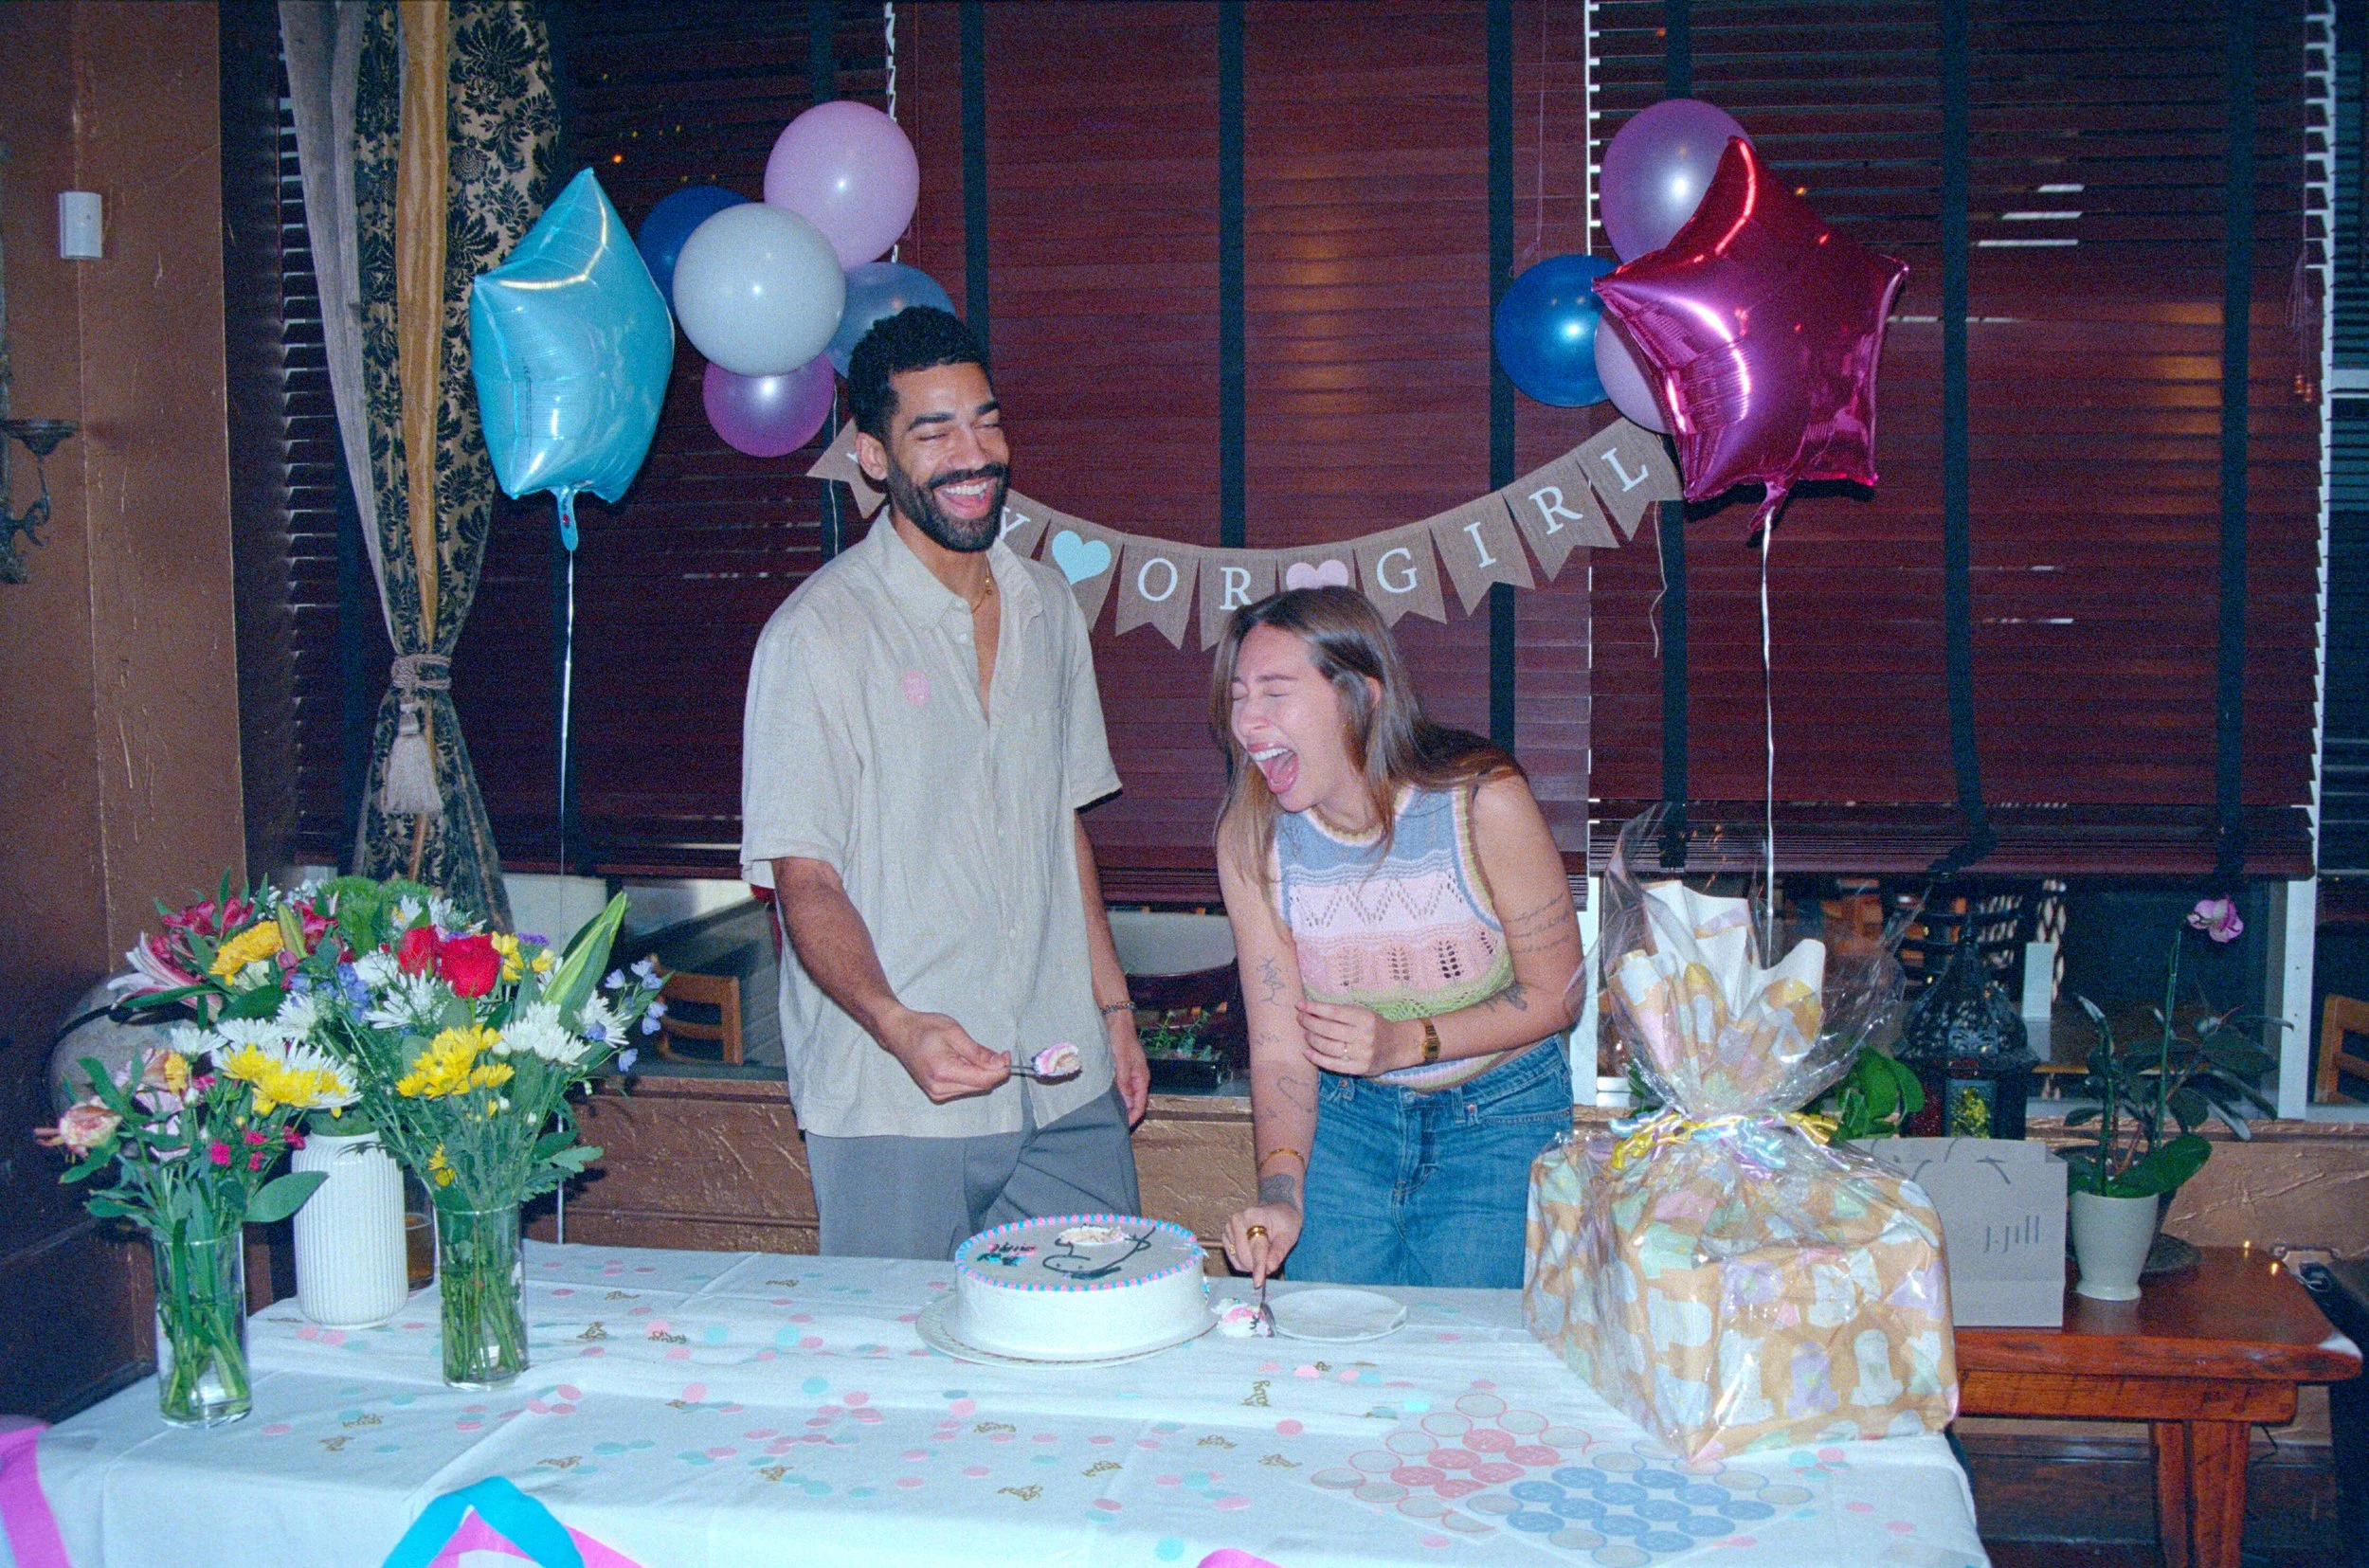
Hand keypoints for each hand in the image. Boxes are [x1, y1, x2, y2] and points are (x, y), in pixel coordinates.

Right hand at [878, 1010, 1011, 1101]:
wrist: (900, 1033)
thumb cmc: (925, 1028)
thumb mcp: (954, 1033)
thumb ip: (978, 1052)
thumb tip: (1000, 1064)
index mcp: (944, 1072)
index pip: (984, 1080)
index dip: (1001, 1069)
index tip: (1007, 1055)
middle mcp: (940, 1089)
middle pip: (981, 1086)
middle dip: (993, 1071)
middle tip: (995, 1052)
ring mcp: (937, 1094)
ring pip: (974, 1088)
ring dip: (981, 1073)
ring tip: (969, 1053)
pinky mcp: (937, 1094)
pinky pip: (964, 1088)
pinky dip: (970, 1076)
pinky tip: (961, 1062)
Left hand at [1106, 1007, 1149, 1126]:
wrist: (1116, 1020)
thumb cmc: (1120, 1039)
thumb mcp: (1121, 1063)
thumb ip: (1124, 1083)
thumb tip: (1127, 1105)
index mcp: (1142, 1078)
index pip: (1140, 1106)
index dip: (1132, 1119)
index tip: (1120, 1128)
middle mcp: (1138, 1078)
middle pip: (1134, 1103)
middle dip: (1125, 1115)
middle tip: (1111, 1125)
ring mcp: (1130, 1074)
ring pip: (1127, 1096)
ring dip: (1119, 1106)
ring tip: (1107, 1115)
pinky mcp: (1122, 1070)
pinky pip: (1120, 1088)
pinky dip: (1115, 1096)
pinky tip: (1104, 1099)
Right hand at [1222, 1201, 1302, 1285]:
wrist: (1276, 1210)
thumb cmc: (1285, 1222)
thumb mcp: (1289, 1236)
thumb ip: (1279, 1252)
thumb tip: (1269, 1267)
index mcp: (1255, 1216)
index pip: (1256, 1247)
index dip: (1258, 1266)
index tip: (1258, 1283)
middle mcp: (1237, 1219)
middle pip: (1244, 1255)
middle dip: (1257, 1266)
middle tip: (1271, 1263)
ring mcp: (1229, 1227)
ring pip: (1237, 1259)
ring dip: (1251, 1264)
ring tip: (1264, 1254)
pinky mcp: (1225, 1235)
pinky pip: (1232, 1258)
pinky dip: (1243, 1262)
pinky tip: (1253, 1255)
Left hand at [1297, 1000, 1414, 1076]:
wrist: (1397, 1045)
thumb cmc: (1374, 1026)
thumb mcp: (1362, 1013)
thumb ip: (1340, 1013)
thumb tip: (1311, 1010)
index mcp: (1364, 1018)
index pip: (1334, 1012)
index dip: (1314, 1008)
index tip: (1299, 1005)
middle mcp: (1363, 1036)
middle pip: (1328, 1030)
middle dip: (1309, 1023)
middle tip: (1300, 1019)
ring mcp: (1361, 1054)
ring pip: (1328, 1047)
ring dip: (1312, 1039)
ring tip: (1305, 1033)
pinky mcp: (1359, 1068)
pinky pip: (1332, 1064)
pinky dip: (1316, 1058)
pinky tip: (1306, 1052)